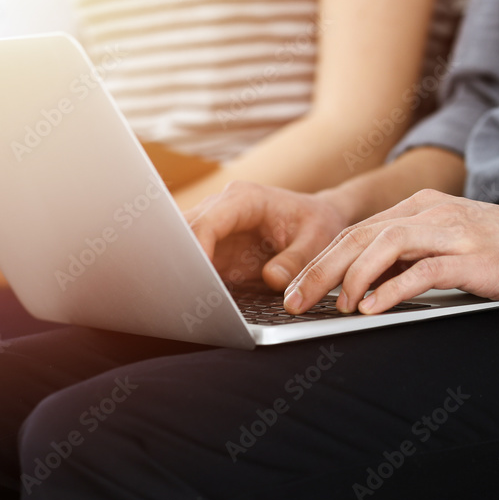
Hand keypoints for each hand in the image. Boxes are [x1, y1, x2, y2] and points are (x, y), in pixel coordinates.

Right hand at [186, 181, 349, 291]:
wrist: (318, 221)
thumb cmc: (318, 224)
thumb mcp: (316, 242)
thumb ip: (296, 261)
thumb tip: (272, 279)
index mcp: (245, 199)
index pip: (208, 221)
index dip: (196, 248)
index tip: (196, 275)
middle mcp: (222, 209)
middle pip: (184, 231)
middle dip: (179, 260)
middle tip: (182, 292)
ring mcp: (215, 230)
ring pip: (182, 246)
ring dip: (181, 271)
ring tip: (184, 299)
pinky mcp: (216, 251)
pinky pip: (194, 264)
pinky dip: (191, 280)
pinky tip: (193, 300)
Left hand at [284, 189, 498, 314]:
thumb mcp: (455, 248)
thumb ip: (413, 258)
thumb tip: (365, 286)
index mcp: (423, 208)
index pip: (356, 232)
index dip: (319, 262)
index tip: (295, 289)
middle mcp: (433, 212)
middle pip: (358, 236)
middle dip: (319, 271)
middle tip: (293, 302)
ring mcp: (455, 231)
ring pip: (382, 245)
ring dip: (348, 278)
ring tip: (328, 308)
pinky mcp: (476, 256)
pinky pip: (421, 270)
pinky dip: (391, 290)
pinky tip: (370, 309)